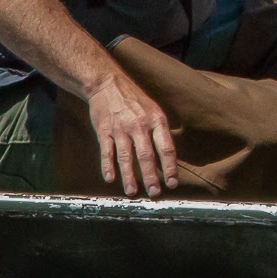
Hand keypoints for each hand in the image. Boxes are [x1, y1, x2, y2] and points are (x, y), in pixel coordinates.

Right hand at [86, 68, 177, 196]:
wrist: (108, 84)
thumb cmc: (134, 100)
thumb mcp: (153, 110)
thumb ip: (160, 132)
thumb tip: (167, 159)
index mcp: (156, 120)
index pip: (166, 148)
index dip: (170, 167)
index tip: (172, 183)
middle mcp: (140, 125)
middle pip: (147, 155)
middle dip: (151, 176)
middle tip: (154, 193)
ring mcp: (121, 128)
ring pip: (126, 157)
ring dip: (129, 176)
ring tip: (133, 191)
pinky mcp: (104, 130)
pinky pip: (107, 151)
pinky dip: (108, 166)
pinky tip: (110, 179)